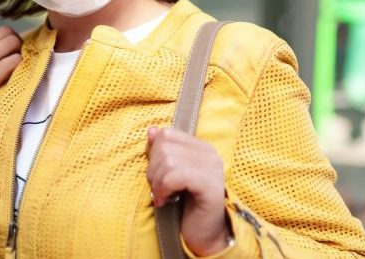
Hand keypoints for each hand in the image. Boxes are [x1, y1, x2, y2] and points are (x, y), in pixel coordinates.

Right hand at [0, 26, 21, 108]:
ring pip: (14, 42)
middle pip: (7, 32)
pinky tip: (13, 73)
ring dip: (18, 51)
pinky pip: (16, 60)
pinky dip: (18, 65)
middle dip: (15, 41)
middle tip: (15, 54)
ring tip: (15, 63)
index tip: (4, 51)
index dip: (2, 41)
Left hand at [146, 127, 229, 255]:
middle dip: (153, 170)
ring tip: (162, 196)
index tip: (157, 175)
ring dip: (157, 183)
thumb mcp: (170, 174)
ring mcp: (212, 168)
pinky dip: (164, 189)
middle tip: (158, 189)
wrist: (204, 233)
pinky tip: (165, 201)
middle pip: (165, 146)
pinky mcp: (210, 185)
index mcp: (201, 147)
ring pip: (168, 161)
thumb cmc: (185, 204)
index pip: (167, 134)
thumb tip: (151, 130)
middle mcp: (209, 154)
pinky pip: (177, 176)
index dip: (153, 154)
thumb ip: (162, 152)